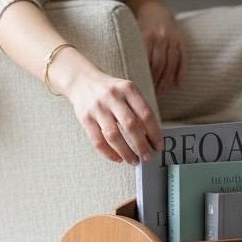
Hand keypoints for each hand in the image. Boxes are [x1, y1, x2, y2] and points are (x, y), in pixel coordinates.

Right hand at [52, 50, 163, 164]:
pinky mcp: (85, 119)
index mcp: (128, 89)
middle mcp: (113, 97)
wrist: (82, 81)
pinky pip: (98, 141)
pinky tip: (118, 158)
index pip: (146, 115)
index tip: (159, 146)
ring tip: (134, 160)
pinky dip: (109, 153)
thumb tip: (151, 137)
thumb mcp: (127, 91)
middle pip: (131, 126)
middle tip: (148, 157)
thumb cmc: (110, 90)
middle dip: (142, 146)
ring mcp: (97, 108)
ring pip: (114, 136)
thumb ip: (139, 109)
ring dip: (126, 153)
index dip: (155, 133)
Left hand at [134, 4, 186, 95]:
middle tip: (149, 98)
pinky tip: (178, 85)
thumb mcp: (131, 34)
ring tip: (160, 95)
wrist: (152, 8)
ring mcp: (172, 38)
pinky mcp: (181, 40)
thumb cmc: (138, 26)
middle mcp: (160, 37)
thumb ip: (128, 50)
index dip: (143, 78)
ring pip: (170, 64)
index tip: (138, 92)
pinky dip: (182, 72)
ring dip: (166, 82)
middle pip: (158, 65)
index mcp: (145, 36)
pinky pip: (183, 58)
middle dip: (154, 83)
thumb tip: (121, 75)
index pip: (145, 62)